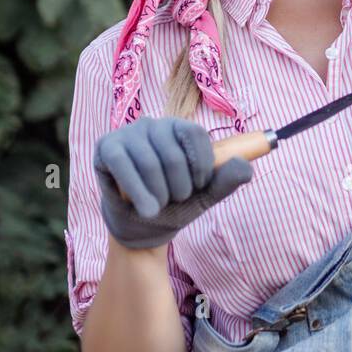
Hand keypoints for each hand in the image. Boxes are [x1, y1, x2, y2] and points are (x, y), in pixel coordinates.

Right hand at [93, 116, 252, 249]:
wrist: (142, 227)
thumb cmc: (174, 205)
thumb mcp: (205, 196)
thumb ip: (227, 181)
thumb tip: (246, 165)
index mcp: (180, 129)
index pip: (196, 135)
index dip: (202, 166)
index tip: (200, 186)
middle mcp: (154, 125)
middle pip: (173, 154)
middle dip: (180, 188)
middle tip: (175, 200)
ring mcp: (128, 134)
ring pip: (149, 163)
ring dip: (158, 195)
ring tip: (158, 207)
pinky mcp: (106, 147)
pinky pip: (123, 165)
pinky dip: (138, 192)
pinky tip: (146, 210)